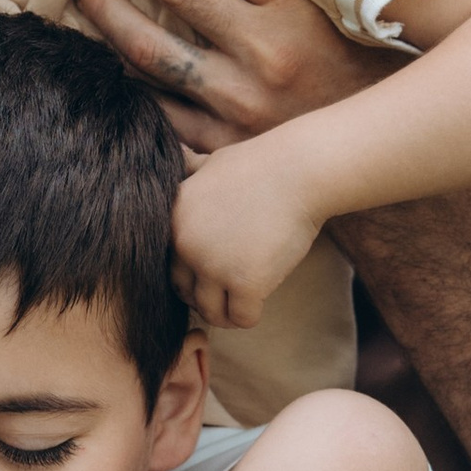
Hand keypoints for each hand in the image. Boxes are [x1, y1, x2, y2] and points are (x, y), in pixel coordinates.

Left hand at [76, 0, 388, 151]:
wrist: (381, 147)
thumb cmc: (361, 61)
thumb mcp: (339, 2)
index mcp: (296, 8)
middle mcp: (266, 53)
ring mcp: (240, 103)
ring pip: (149, 48)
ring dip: (108, 8)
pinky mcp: (224, 144)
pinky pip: (157, 106)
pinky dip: (125, 75)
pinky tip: (105, 51)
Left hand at [170, 140, 324, 333]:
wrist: (300, 171)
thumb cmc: (262, 165)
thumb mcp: (211, 163)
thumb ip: (189, 169)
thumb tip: (178, 151)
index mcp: (174, 220)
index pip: (171, 265)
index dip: (191, 275)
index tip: (212, 275)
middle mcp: (187, 245)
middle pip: (186, 292)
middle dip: (205, 298)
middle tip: (227, 293)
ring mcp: (214, 266)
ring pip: (211, 312)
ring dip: (226, 313)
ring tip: (242, 304)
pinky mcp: (246, 282)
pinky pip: (241, 318)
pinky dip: (249, 316)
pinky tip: (259, 303)